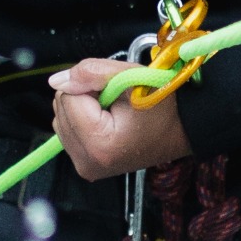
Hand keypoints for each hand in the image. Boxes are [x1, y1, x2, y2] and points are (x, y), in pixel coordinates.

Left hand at [50, 56, 191, 180]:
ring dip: (82, 108)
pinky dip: (83, 121)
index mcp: (99, 143)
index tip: (114, 91)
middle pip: (61, 109)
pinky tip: (107, 122)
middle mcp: (88, 162)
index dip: (90, 84)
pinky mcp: (87, 168)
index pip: (68, 96)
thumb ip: (90, 73)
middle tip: (115, 101)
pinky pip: (68, 132)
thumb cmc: (162, 101)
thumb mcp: (130, 76)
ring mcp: (86, 168)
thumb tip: (57, 81)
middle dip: (84, 97)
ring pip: (62, 119)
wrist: (183, 128)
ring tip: (113, 112)